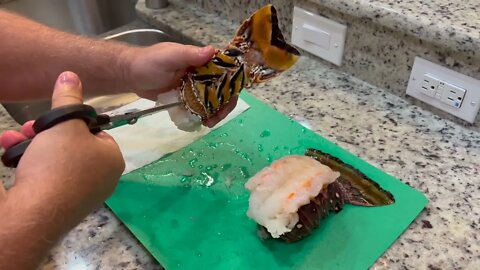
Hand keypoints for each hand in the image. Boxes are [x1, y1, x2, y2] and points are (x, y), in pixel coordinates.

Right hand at [1, 71, 124, 209]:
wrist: (35, 212)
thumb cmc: (59, 163)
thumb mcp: (64, 124)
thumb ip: (68, 99)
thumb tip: (71, 74)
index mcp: (113, 160)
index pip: (97, 132)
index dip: (73, 123)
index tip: (53, 119)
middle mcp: (102, 179)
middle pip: (72, 146)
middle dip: (44, 132)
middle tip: (28, 127)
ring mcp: (80, 195)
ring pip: (55, 160)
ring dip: (31, 145)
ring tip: (12, 139)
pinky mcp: (59, 205)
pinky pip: (46, 177)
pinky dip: (29, 164)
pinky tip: (10, 155)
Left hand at [121, 42, 236, 127]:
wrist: (129, 75)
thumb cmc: (148, 62)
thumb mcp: (169, 56)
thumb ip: (189, 55)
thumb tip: (212, 51)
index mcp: (201, 61)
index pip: (225, 71)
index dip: (231, 84)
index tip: (228, 99)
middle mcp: (201, 73)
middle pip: (222, 89)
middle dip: (224, 104)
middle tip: (217, 118)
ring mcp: (194, 87)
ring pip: (212, 100)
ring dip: (215, 112)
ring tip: (209, 123)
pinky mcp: (186, 98)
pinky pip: (200, 107)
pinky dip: (203, 115)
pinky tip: (202, 123)